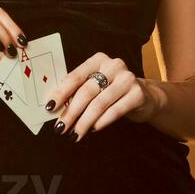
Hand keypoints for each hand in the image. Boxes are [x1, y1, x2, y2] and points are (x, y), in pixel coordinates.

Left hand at [43, 52, 158, 142]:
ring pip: (99, 104)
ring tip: (75, 134)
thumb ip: (78, 90)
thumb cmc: (111, 90)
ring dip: (84, 122)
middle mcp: (113, 65)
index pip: (75, 77)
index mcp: (98, 60)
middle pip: (86, 92)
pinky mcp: (138, 94)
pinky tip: (92, 130)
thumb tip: (56, 106)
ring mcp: (127, 79)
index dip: (61, 93)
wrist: (144, 95)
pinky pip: (115, 111)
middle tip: (61, 127)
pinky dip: (101, 122)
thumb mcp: (95, 85)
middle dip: (71, 112)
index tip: (50, 107)